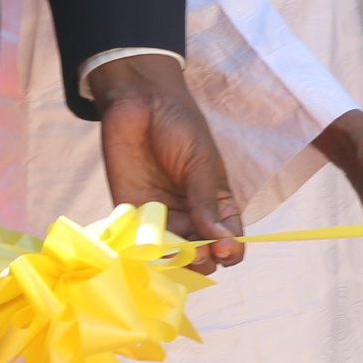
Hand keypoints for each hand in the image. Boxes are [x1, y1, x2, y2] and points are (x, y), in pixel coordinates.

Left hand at [89, 51, 244, 267]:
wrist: (139, 103)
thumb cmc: (179, 127)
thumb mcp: (200, 163)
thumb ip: (206, 202)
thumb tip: (221, 242)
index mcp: (217, 205)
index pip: (230, 241)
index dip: (230, 251)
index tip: (224, 248)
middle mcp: (191, 218)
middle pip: (202, 256)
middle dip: (202, 260)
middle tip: (197, 249)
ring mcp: (162, 219)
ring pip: (172, 256)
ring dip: (175, 260)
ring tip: (174, 249)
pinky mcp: (132, 215)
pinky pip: (140, 244)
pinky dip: (144, 253)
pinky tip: (146, 248)